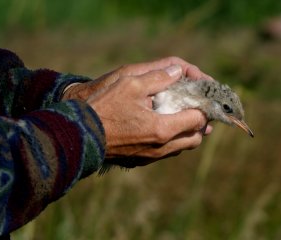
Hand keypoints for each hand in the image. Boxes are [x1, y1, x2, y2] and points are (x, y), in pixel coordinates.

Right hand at [62, 57, 212, 166]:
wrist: (77, 133)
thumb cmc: (102, 106)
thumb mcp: (130, 83)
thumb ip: (158, 77)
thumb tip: (178, 71)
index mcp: (162, 128)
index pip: (197, 119)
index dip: (203, 106)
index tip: (200, 96)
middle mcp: (161, 147)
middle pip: (195, 138)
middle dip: (200, 123)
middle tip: (195, 107)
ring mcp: (151, 157)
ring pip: (182, 147)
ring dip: (187, 133)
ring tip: (182, 116)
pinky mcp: (140, 161)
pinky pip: (167, 152)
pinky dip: (173, 140)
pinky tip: (163, 126)